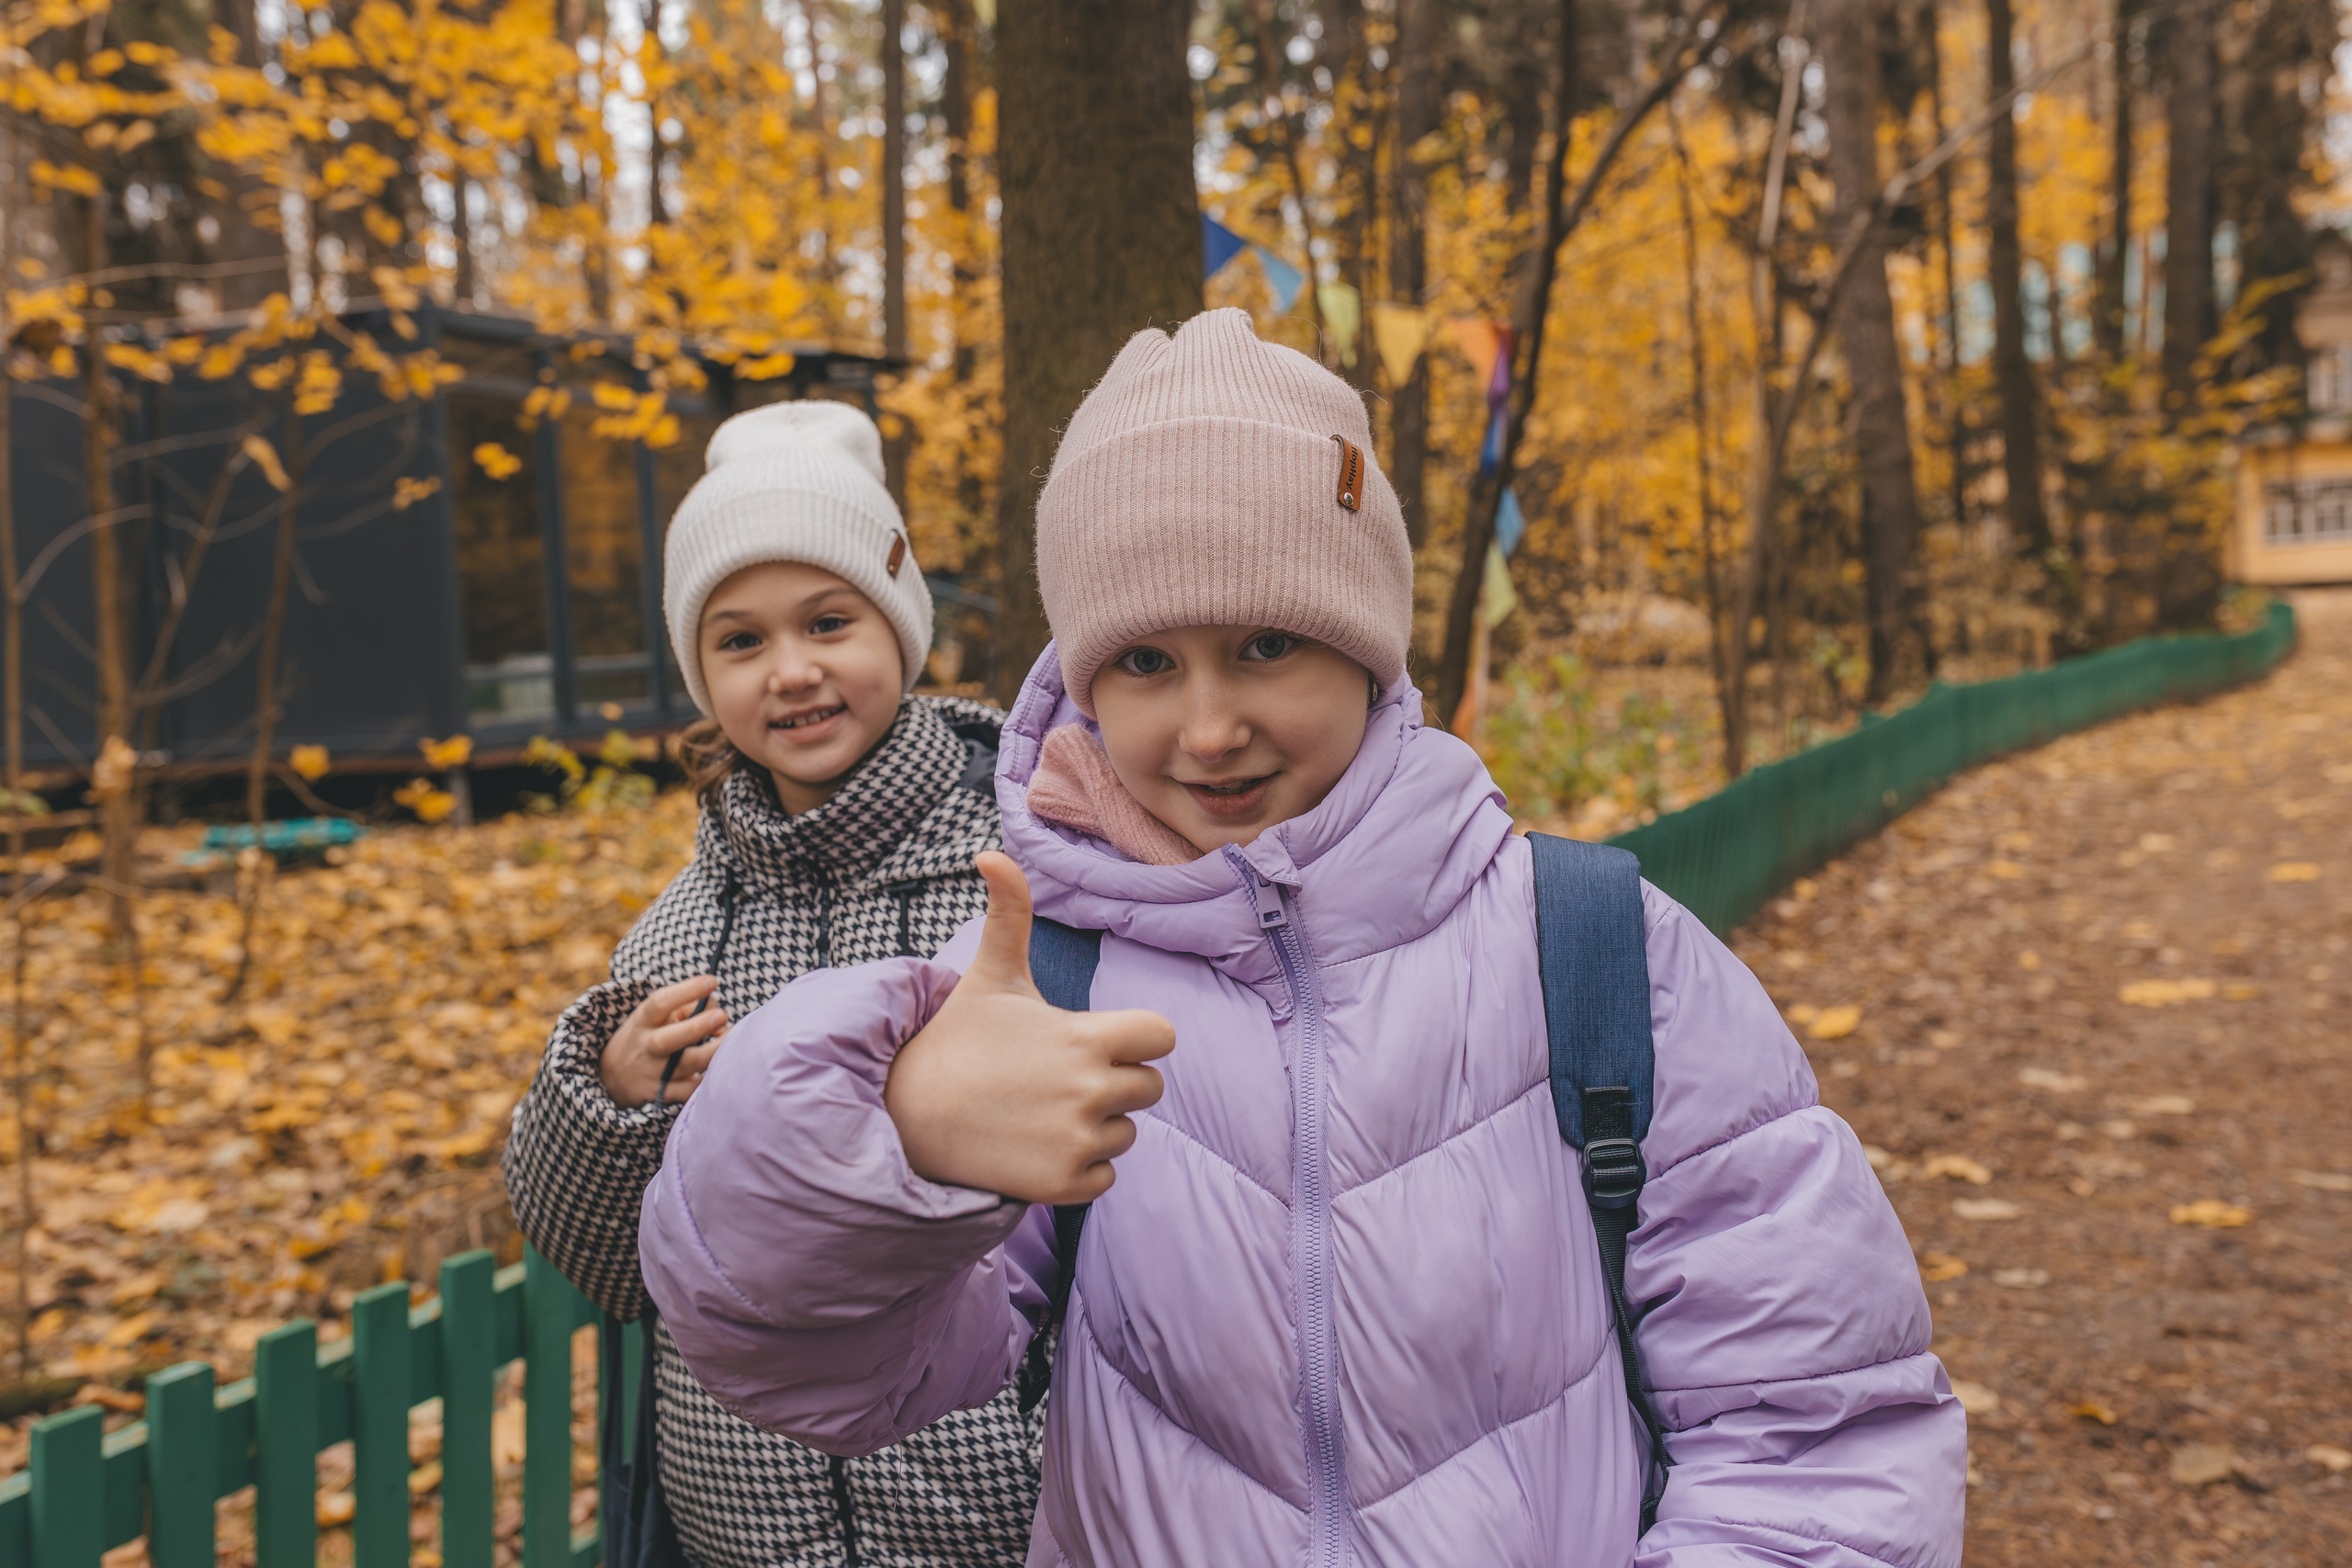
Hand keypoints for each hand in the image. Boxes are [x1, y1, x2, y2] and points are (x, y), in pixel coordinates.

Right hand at [601, 976, 729, 1107]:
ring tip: (733, 1039)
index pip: (660, 1003)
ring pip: (686, 1065)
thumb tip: (717, 1011)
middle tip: (722, 1015)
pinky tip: (722, 1068)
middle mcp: (646, 1047)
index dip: (686, 991)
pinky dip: (707, 1081)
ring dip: (713, 1052)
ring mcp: (653, 1073)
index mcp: (643, 1021)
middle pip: (669, 1039)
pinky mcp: (662, 1095)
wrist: (612, 1078)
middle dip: (697, 1027)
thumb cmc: (645, 1037)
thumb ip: (686, 1008)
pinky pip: (689, 1091)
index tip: (711, 981)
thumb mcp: (654, 1017)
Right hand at [886, 852, 1173, 1204]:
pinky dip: (1079, 1167)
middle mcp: (1091, 1091)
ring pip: (1127, 1132)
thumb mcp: (990, 975)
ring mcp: (1079, 1141)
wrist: (908, 1116)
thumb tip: (991, 852)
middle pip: (1148, 1087)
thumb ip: (1008, 912)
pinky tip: (1036, 1146)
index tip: (1094, 1040)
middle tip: (1055, 1078)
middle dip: (1113, 1081)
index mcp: (1086, 1037)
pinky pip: (1105, 1175)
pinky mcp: (1064, 1185)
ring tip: (1040, 1112)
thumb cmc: (958, 1039)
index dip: (1134, 1037)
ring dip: (1096, 1125)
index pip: (1161, 1037)